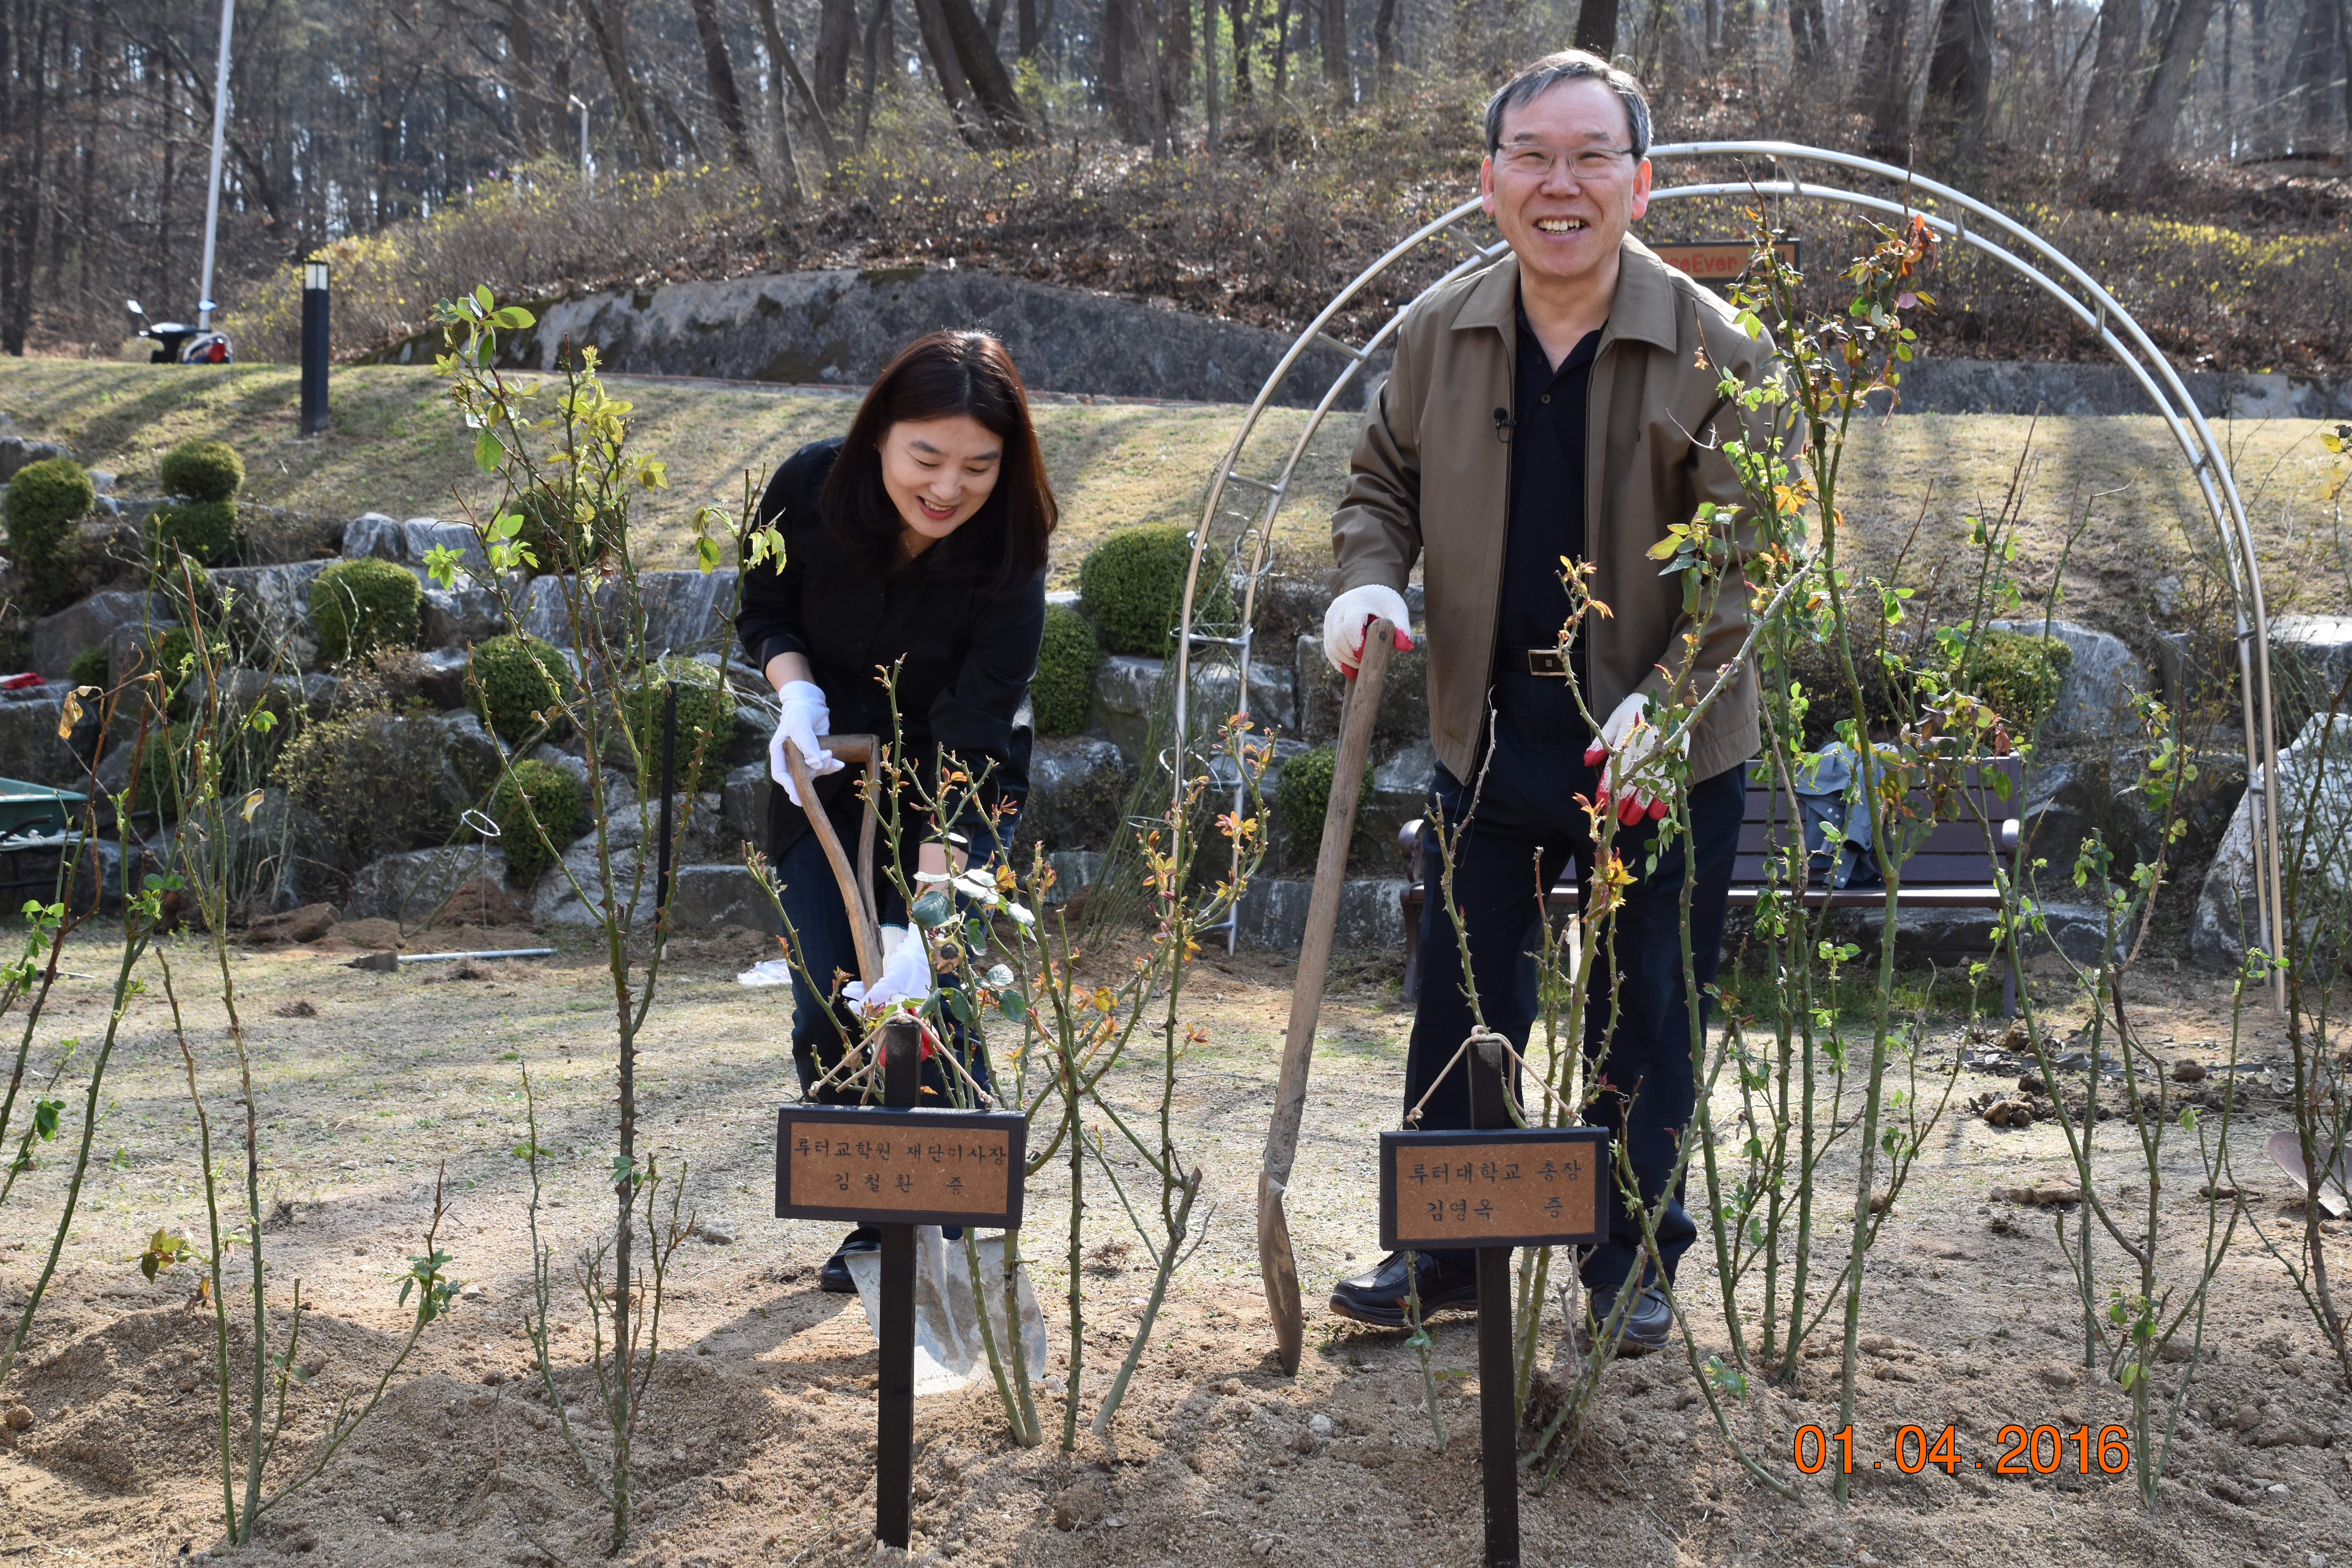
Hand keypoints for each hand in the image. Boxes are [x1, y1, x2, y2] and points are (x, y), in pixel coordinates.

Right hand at [769, 679, 842, 806]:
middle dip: (813, 774)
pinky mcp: (816, 754)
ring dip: (824, 767)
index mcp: (779, 752)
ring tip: (830, 754)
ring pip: (814, 772)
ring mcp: (804, 757)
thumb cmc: (799, 712)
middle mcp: (790, 757)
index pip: (781, 775)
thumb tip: (815, 765)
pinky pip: (823, 767)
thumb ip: (806, 745)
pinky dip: (832, 766)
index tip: (798, 798)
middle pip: (799, 776)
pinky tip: (839, 764)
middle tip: (824, 762)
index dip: (789, 787)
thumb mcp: (799, 725)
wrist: (810, 702)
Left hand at [843, 924, 932, 1013]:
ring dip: (861, 994)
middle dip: (862, 1002)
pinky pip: (877, 989)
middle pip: (879, 1007)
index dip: (869, 1012)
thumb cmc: (909, 965)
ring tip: (848, 990)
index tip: (855, 1007)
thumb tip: (860, 1006)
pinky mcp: (892, 984)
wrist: (916, 947)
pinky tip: (855, 985)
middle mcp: (903, 1003)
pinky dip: (866, 988)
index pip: (885, 1015)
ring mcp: (898, 993)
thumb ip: (878, 994)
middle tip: (848, 999)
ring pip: (876, 997)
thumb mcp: (892, 981)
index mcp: (908, 1008)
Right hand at [1320, 584, 1415, 674]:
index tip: (1366, 655)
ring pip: (1332, 646)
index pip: (1351, 626)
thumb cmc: (1384, 603)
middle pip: (1338, 638)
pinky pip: (1329, 648)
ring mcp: (1330, 619)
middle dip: (1351, 655)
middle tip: (1366, 663)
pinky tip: (1350, 671)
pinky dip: (1338, 661)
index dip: (1357, 644)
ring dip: (1345, 660)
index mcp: (1356, 604)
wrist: (1368, 590)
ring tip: (1360, 666)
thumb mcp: (1396, 611)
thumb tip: (1405, 647)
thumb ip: (1402, 627)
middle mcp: (1339, 610)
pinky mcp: (1327, 628)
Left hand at [1584, 692, 1684, 825]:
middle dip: (1621, 803)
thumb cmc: (1635, 711)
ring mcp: (1659, 759)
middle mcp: (1642, 754)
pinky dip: (1662, 801)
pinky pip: (1669, 785)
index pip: (1613, 770)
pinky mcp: (1674, 762)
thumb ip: (1601, 743)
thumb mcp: (1615, 721)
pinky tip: (1655, 814)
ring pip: (1648, 789)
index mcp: (1626, 743)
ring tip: (1630, 820)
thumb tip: (1586, 760)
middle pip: (1630, 784)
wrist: (1666, 701)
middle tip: (1615, 818)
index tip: (1601, 800)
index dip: (1606, 787)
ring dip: (1638, 808)